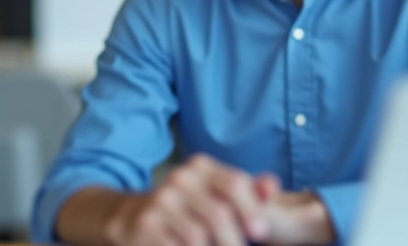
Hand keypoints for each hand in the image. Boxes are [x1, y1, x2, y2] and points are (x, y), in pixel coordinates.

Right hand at [103, 154, 276, 245]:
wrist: (135, 219)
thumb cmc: (189, 210)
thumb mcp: (217, 196)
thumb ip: (249, 193)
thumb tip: (272, 186)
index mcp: (200, 167)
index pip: (235, 184)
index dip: (252, 210)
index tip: (261, 234)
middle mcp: (179, 179)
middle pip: (219, 214)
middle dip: (234, 241)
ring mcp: (160, 201)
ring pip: (198, 236)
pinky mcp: (146, 224)